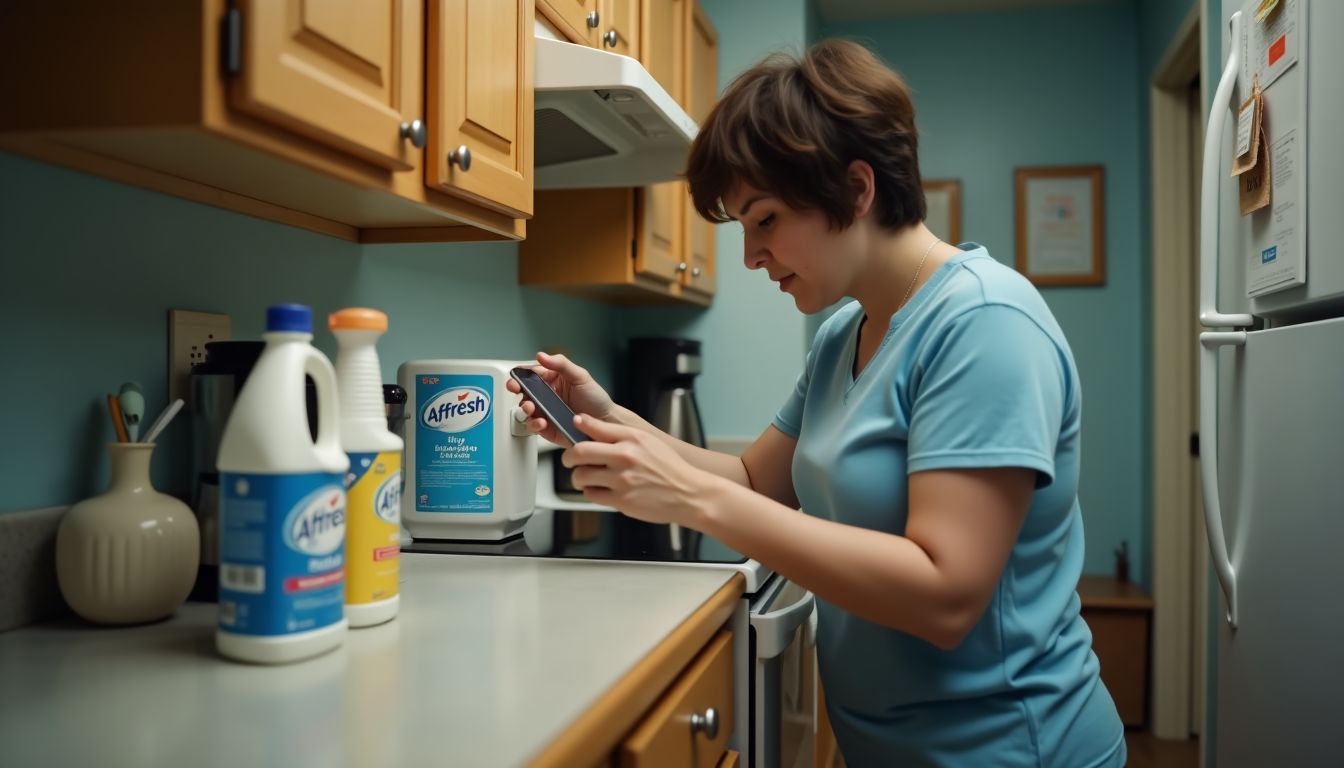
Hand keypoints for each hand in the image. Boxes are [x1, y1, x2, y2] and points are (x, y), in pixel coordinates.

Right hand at [505, 352, 615, 445]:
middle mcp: (546, 397)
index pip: (531, 375)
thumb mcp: (581, 376)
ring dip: (525, 408)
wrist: (606, 422)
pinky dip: (534, 424)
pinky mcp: (547, 429)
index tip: (516, 376)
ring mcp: (545, 413)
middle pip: (524, 392)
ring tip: (531, 408)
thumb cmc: (596, 399)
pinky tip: (541, 422)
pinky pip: (534, 427)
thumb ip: (561, 364)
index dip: (521, 375)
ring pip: (526, 410)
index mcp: (552, 380)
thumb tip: (541, 355)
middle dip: (517, 390)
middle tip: (516, 389)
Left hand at [563, 415, 716, 525]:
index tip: (572, 429)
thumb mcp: (647, 441)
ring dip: (578, 478)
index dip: (577, 428)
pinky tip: (601, 490)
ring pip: (581, 476)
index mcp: (632, 438)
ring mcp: (622, 479)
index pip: (593, 427)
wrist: (689, 494)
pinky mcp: (622, 500)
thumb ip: (616, 433)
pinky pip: (591, 495)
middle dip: (569, 458)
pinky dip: (591, 492)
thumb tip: (584, 422)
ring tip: (587, 478)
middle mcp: (626, 456)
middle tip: (571, 461)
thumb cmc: (669, 468)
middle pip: (579, 452)